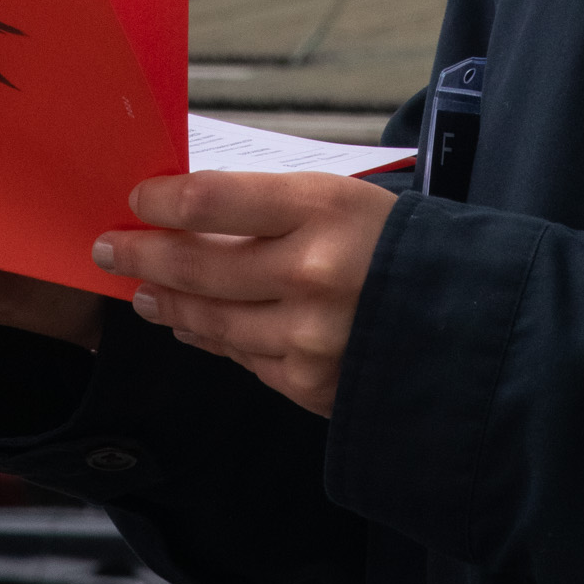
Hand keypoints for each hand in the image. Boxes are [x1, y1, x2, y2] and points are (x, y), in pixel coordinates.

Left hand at [91, 171, 396, 418]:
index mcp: (325, 209)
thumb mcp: (346, 200)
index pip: (214, 199)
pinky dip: (210, 338)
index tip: (138, 197)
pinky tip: (190, 324)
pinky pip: (242, 357)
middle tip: (109, 246)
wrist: (473, 323)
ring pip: (212, 318)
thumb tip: (193, 212)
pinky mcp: (310, 386)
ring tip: (142, 289)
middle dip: (144, 254)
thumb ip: (274, 207)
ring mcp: (309, 338)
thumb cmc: (403, 246)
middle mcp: (312, 274)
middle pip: (199, 264)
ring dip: (168, 302)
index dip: (164, 200)